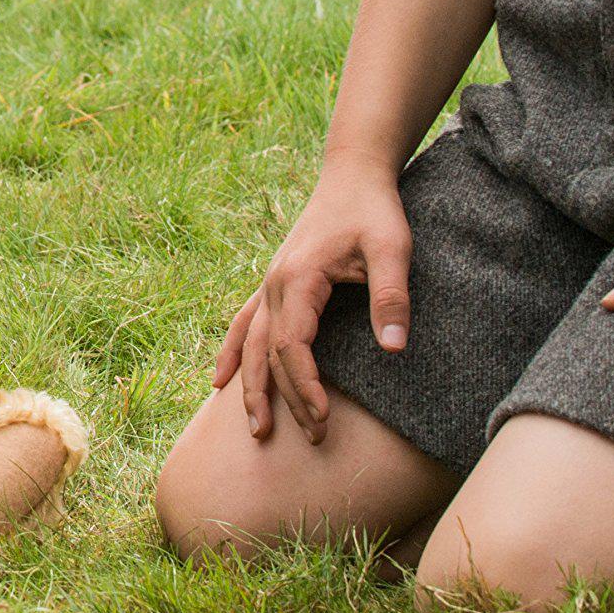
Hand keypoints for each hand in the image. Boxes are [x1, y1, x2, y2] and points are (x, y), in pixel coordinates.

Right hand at [215, 166, 411, 444]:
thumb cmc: (375, 211)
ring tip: (255, 429)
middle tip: (312, 439)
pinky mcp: (275, 282)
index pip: (292, 346)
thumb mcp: (393, 249)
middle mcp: (275, 284)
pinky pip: (244, 324)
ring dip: (250, 387)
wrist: (353, 173)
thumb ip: (391, 298)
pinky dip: (231, 353)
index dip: (304, 386)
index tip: (323, 419)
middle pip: (269, 354)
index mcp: (299, 278)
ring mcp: (270, 283)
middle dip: (286, 399)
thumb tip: (394, 349)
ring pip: (248, 344)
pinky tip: (219, 380)